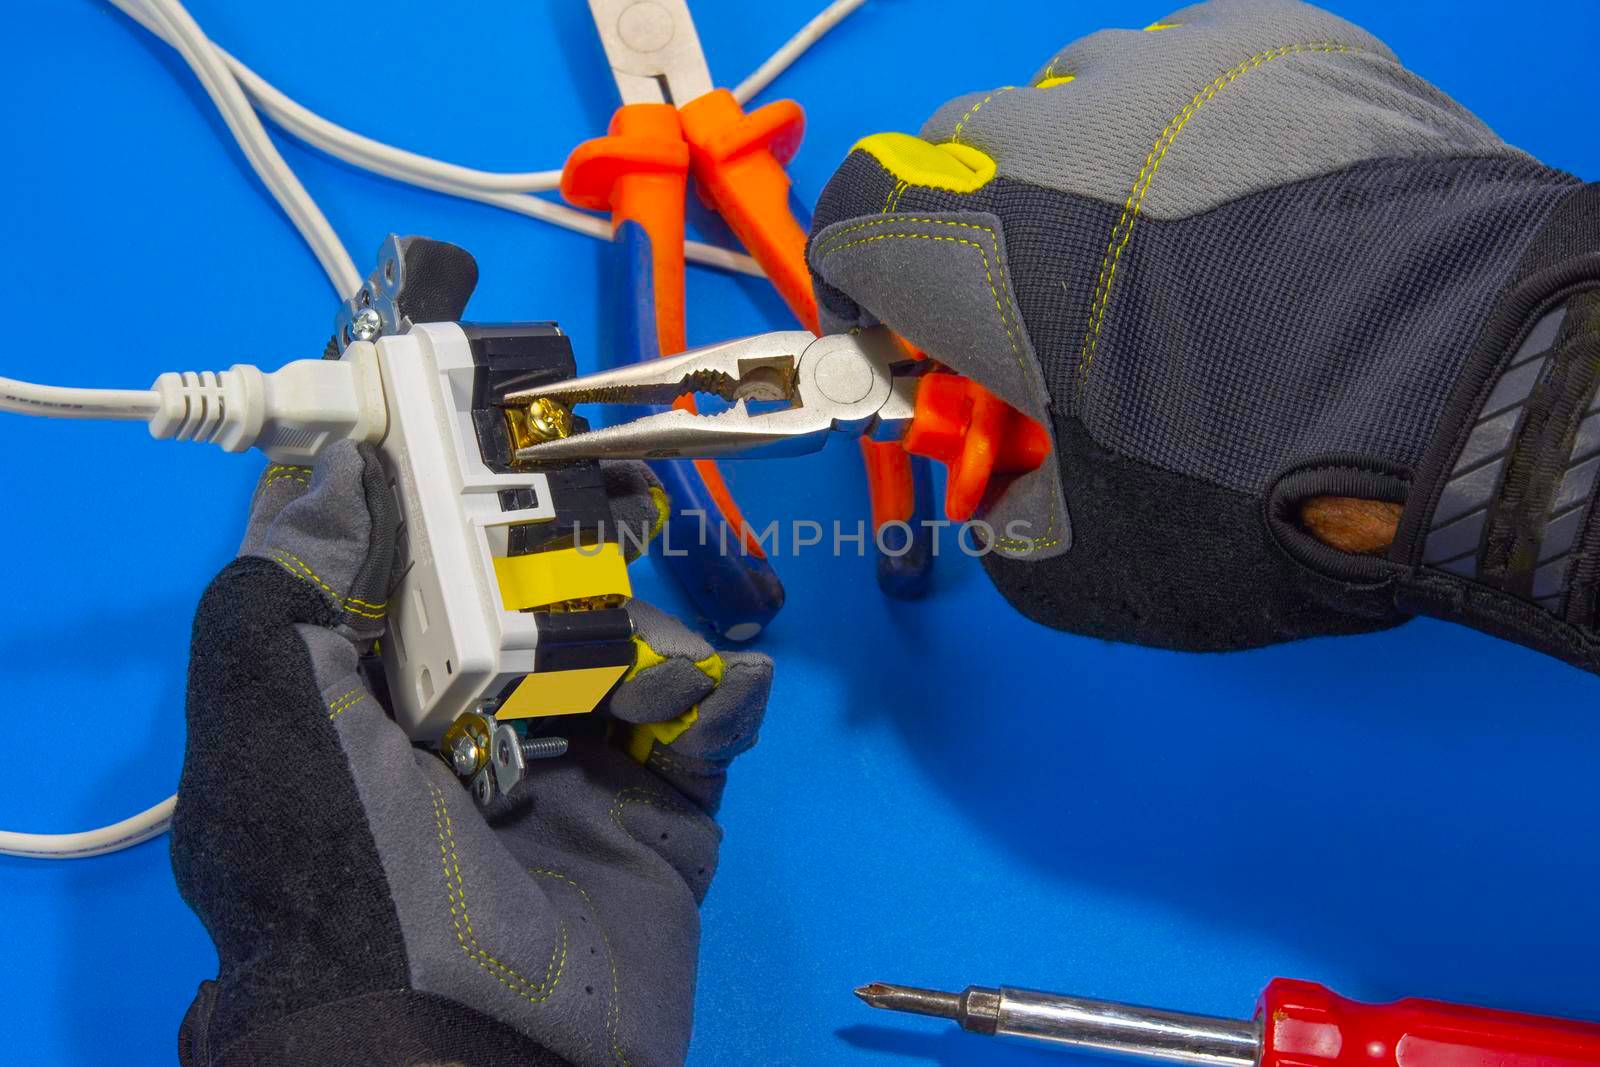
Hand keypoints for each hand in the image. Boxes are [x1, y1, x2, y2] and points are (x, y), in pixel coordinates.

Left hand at [173, 441, 771, 1066]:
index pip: (429, 570)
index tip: (506, 429)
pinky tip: (712, 693)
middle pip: (547, 595)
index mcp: (382, 701)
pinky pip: (708, 729)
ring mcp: (578, 773)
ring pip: (635, 645)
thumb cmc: (354, 878)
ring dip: (651, 632)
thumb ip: (287, 587)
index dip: (467, 496)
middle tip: (620, 496)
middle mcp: (479, 727)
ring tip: (641, 676)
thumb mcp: (274, 725)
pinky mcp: (661, 818)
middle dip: (587, 541)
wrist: (467, 1053)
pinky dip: (721, 695)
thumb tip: (328, 465)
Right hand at [807, 0, 1599, 672]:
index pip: (852, 216)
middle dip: (971, 223)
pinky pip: (1192, 68)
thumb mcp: (1096, 566)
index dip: (862, 278)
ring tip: (1157, 250)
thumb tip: (1008, 509)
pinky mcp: (1283, 45)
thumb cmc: (1263, 487)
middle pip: (955, 144)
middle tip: (1039, 309)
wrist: (1470, 396)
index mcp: (974, 251)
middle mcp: (1053, 134)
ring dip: (1081, 163)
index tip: (899, 328)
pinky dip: (1187, 128)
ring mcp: (1173, 76)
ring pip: (1076, 93)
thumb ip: (1005, 531)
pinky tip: (1244, 198)